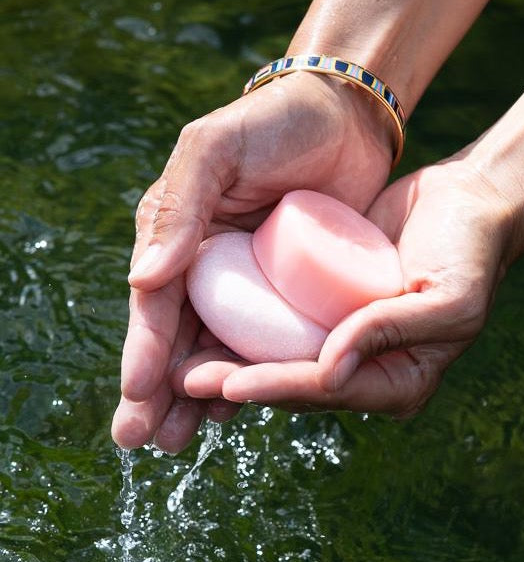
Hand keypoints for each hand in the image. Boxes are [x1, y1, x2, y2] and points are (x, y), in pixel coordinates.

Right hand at [112, 72, 395, 450]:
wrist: (346, 119)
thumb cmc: (277, 124)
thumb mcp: (216, 149)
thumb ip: (177, 207)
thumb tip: (141, 280)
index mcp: (180, 233)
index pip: (156, 302)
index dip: (145, 351)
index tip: (138, 398)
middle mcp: (209, 264)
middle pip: (179, 337)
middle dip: (160, 391)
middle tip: (148, 442)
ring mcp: (251, 282)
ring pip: (218, 349)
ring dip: (199, 394)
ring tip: (183, 440)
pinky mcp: (291, 291)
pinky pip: (267, 341)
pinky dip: (251, 374)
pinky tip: (238, 406)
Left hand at [173, 158, 515, 416]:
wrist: (467, 202)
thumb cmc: (469, 250)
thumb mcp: (448, 299)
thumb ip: (389, 333)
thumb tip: (330, 371)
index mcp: (398, 380)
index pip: (328, 389)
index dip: (277, 387)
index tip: (227, 384)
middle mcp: (366, 367)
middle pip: (295, 383)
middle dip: (241, 384)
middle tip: (184, 382)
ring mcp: (345, 337)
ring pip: (282, 357)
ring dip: (234, 360)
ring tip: (181, 365)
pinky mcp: (330, 306)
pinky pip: (285, 322)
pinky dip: (249, 327)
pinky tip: (210, 323)